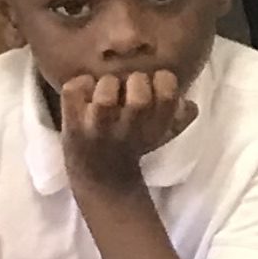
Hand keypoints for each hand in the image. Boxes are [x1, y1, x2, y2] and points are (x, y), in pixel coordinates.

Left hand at [56, 67, 193, 186]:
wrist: (100, 178)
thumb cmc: (133, 145)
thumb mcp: (163, 134)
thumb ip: (180, 117)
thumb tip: (186, 102)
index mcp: (154, 126)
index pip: (168, 91)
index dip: (162, 80)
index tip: (153, 86)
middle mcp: (128, 128)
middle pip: (139, 90)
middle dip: (134, 81)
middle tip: (127, 88)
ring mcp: (97, 127)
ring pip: (105, 93)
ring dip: (105, 84)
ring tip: (102, 92)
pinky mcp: (71, 124)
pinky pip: (73, 90)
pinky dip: (78, 86)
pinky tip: (83, 96)